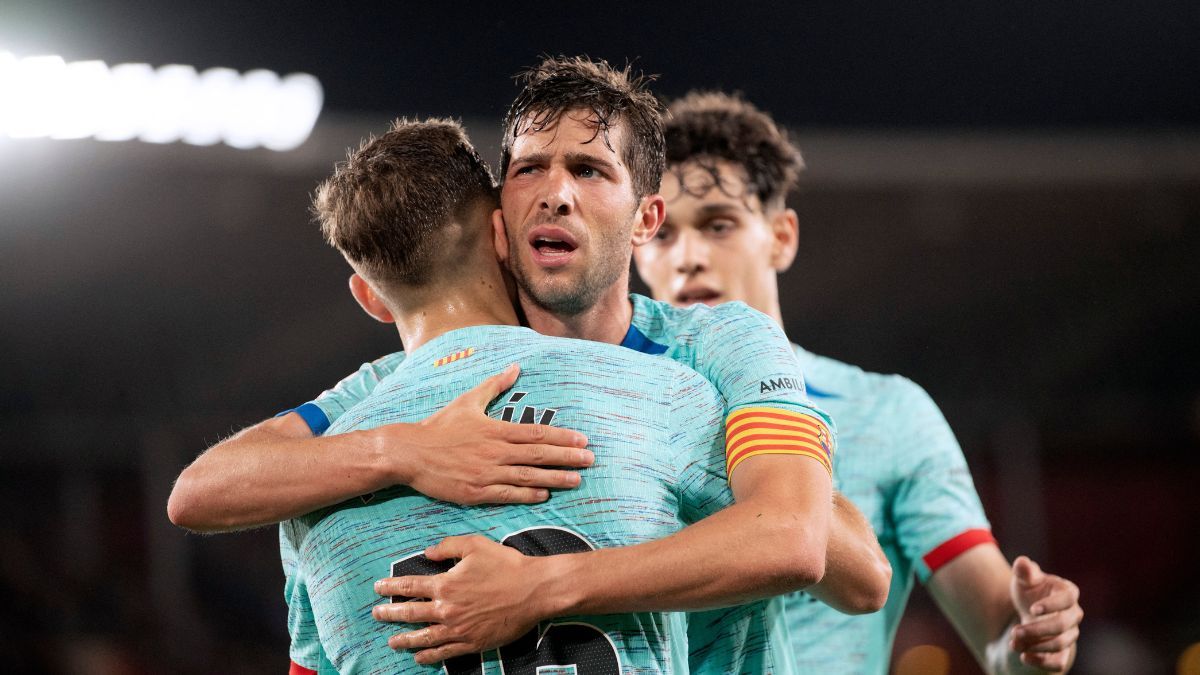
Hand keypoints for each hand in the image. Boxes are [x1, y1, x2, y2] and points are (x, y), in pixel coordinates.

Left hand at [372, 535, 550, 663]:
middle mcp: (447, 609)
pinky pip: (445, 652)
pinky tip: (419, 656)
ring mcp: (459, 629)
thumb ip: (447, 547)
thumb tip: (427, 552)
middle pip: (410, 614)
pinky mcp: (472, 643)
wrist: (534, 590)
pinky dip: (429, 656)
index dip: (391, 587)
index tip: (378, 587)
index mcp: (446, 584)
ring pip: (423, 637)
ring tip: (391, 642)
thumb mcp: (475, 545)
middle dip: (390, 614)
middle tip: (376, 614)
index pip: (410, 586)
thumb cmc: (506, 564)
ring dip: (404, 640)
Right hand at [382, 364, 592, 504]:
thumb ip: (495, 385)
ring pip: (528, 477)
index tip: (583, 439)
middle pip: (539, 456)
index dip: (562, 437)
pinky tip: (544, 496)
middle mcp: (495, 452)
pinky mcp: (476, 493)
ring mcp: (486, 474)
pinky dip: (528, 495)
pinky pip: (508, 495)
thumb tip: (515, 367)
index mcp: (496, 429)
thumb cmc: (439, 426)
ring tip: (576, 480)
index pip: (537, 434)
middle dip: (568, 458)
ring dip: (555, 479)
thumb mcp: (468, 401)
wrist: (410, 453)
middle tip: (590, 460)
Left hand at [1008, 556, 1081, 670]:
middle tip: (1015, 631)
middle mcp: (1074, 614)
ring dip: (1036, 646)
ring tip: (1013, 643)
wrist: (1030, 611)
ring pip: (1061, 644)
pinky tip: (1024, 657)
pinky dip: (1043, 662)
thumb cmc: (1030, 590)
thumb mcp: (1024, 579)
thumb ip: (1024, 571)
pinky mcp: (1063, 651)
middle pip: (1063, 625)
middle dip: (1038, 629)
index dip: (1052, 605)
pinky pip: (1059, 661)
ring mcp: (1070, 634)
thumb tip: (1022, 562)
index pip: (1067, 599)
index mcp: (1068, 592)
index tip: (1032, 609)